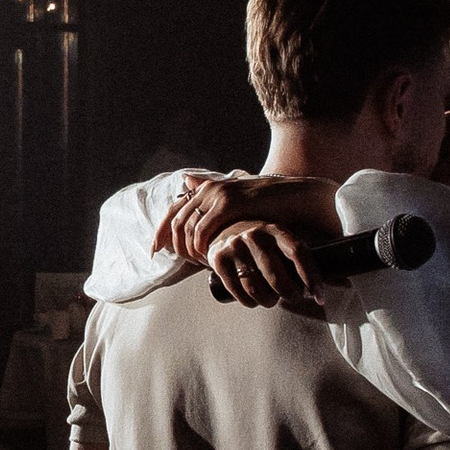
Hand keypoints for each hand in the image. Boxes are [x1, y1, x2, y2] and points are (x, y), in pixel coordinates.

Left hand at [157, 170, 327, 263]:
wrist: (295, 199)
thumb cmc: (268, 206)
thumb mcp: (238, 205)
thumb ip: (214, 205)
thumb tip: (187, 185)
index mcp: (207, 188)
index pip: (174, 210)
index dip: (161, 231)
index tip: (155, 250)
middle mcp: (207, 189)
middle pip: (175, 220)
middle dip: (169, 243)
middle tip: (174, 262)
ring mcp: (216, 195)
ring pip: (186, 228)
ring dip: (187, 249)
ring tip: (197, 263)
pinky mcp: (228, 204)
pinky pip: (203, 231)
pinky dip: (200, 247)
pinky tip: (208, 258)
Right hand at [205, 217, 329, 311]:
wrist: (219, 230)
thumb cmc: (260, 244)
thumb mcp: (280, 242)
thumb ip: (304, 260)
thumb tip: (344, 280)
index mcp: (277, 229)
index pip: (299, 254)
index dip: (312, 278)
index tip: (319, 297)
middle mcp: (255, 234)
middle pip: (279, 278)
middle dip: (290, 295)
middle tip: (292, 297)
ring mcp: (235, 245)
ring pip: (258, 289)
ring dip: (269, 302)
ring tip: (271, 299)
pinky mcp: (218, 258)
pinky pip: (239, 292)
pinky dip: (250, 302)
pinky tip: (253, 299)